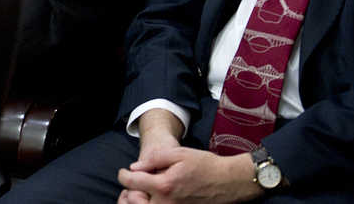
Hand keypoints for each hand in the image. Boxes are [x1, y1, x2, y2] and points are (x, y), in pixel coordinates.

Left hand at [118, 148, 260, 203]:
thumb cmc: (205, 165)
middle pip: (136, 202)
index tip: (124, 172)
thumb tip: (135, 168)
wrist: (229, 182)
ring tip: (142, 191)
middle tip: (132, 183)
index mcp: (165, 185)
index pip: (133, 183)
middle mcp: (167, 203)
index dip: (123, 176)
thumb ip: (154, 159)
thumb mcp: (179, 153)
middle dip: (130, 193)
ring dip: (140, 201)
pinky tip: (156, 196)